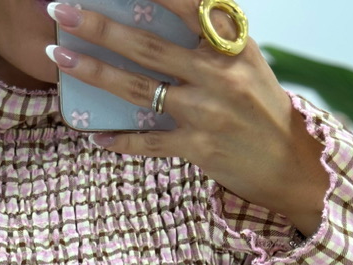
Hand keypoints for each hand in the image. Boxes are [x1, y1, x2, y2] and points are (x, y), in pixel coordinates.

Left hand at [45, 1, 329, 236]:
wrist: (291, 160)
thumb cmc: (260, 106)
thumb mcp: (245, 60)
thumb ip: (210, 36)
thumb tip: (166, 10)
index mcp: (230, 44)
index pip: (186, 3)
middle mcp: (219, 74)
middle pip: (148, 44)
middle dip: (99, 25)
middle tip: (61, 9)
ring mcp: (208, 113)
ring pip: (140, 89)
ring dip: (96, 72)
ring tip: (61, 58)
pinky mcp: (200, 149)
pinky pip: (149, 143)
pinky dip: (119, 139)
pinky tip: (94, 134)